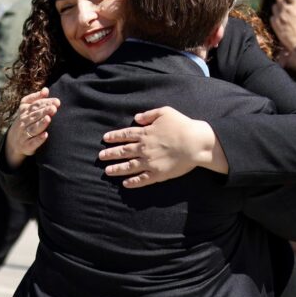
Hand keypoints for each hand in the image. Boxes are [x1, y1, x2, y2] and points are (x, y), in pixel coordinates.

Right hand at [5, 87, 59, 166]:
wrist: (13, 142)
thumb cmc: (25, 122)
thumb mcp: (27, 109)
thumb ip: (36, 98)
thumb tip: (46, 89)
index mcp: (24, 111)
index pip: (35, 106)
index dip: (45, 103)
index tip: (56, 102)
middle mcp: (23, 122)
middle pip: (35, 116)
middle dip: (44, 112)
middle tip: (54, 108)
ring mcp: (24, 134)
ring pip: (33, 128)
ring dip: (41, 124)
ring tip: (48, 119)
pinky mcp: (27, 146)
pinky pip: (32, 143)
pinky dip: (38, 140)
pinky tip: (45, 135)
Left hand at [99, 106, 226, 188]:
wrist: (195, 143)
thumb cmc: (182, 126)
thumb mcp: (165, 112)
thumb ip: (149, 114)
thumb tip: (136, 117)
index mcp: (145, 133)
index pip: (125, 135)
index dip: (114, 137)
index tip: (105, 139)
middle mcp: (144, 148)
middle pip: (123, 151)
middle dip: (110, 154)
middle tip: (100, 156)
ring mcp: (149, 162)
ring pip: (129, 166)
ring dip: (117, 169)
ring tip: (107, 171)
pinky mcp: (158, 174)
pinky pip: (142, 179)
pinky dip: (133, 182)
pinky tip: (125, 184)